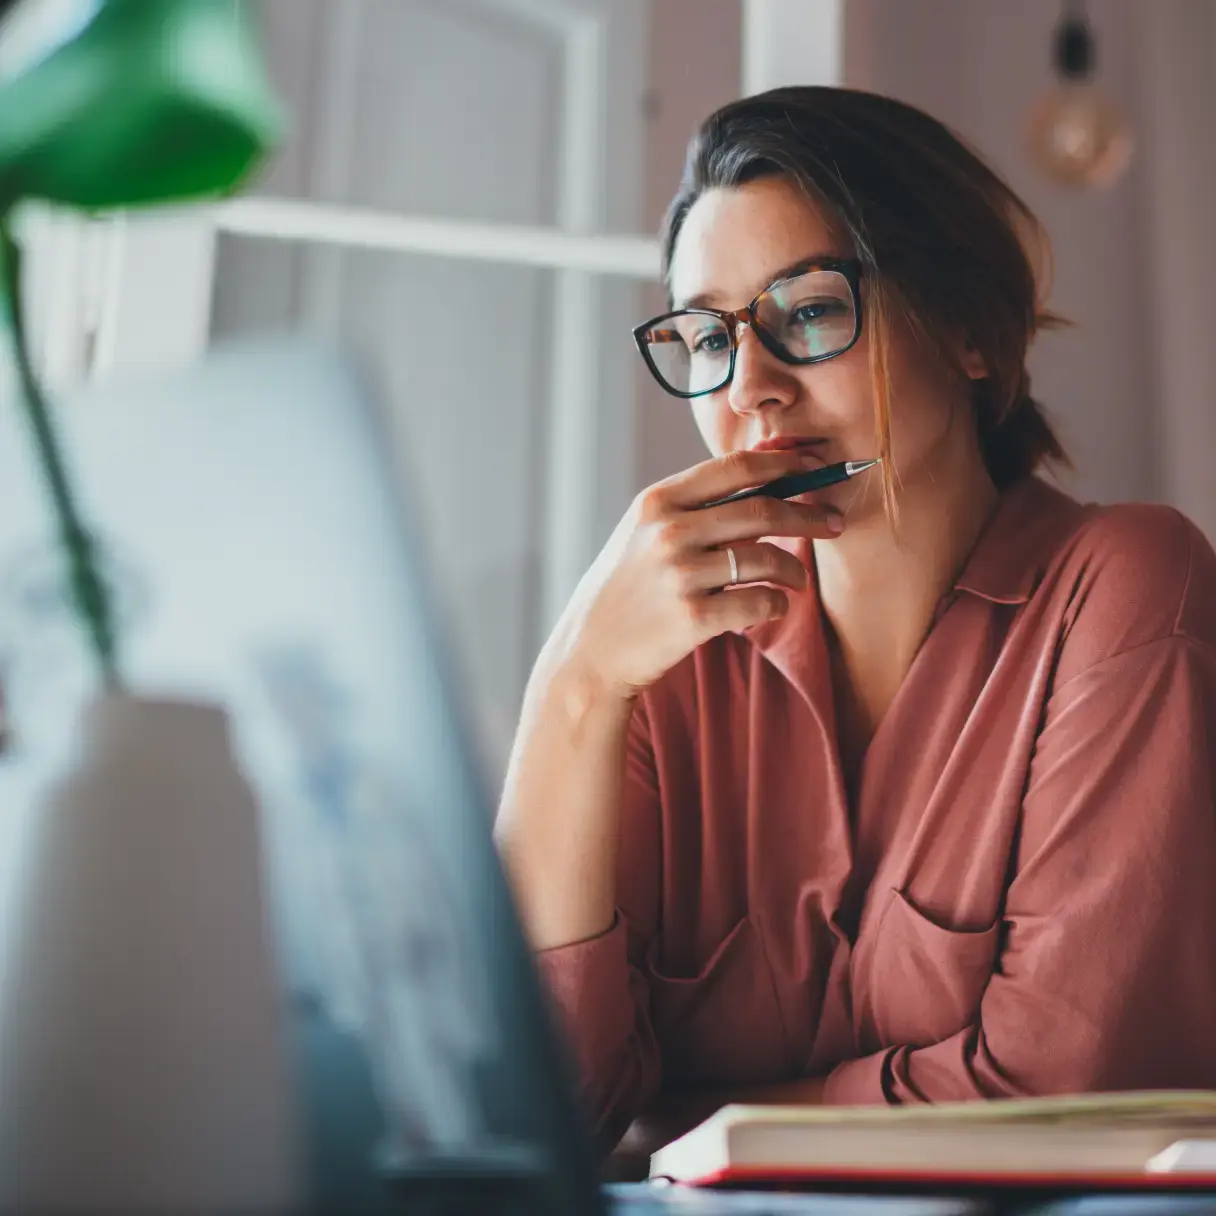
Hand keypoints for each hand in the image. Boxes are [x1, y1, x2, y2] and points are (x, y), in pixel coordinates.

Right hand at [555, 449, 842, 700]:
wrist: (590, 651)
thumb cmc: (627, 588)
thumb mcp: (643, 532)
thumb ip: (692, 505)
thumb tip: (763, 473)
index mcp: (657, 501)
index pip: (735, 468)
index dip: (784, 463)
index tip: (815, 465)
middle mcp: (668, 532)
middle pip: (763, 510)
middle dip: (808, 515)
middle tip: (833, 523)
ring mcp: (680, 575)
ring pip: (768, 559)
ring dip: (795, 569)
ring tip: (798, 578)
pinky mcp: (693, 618)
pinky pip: (760, 603)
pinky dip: (777, 604)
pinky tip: (773, 606)